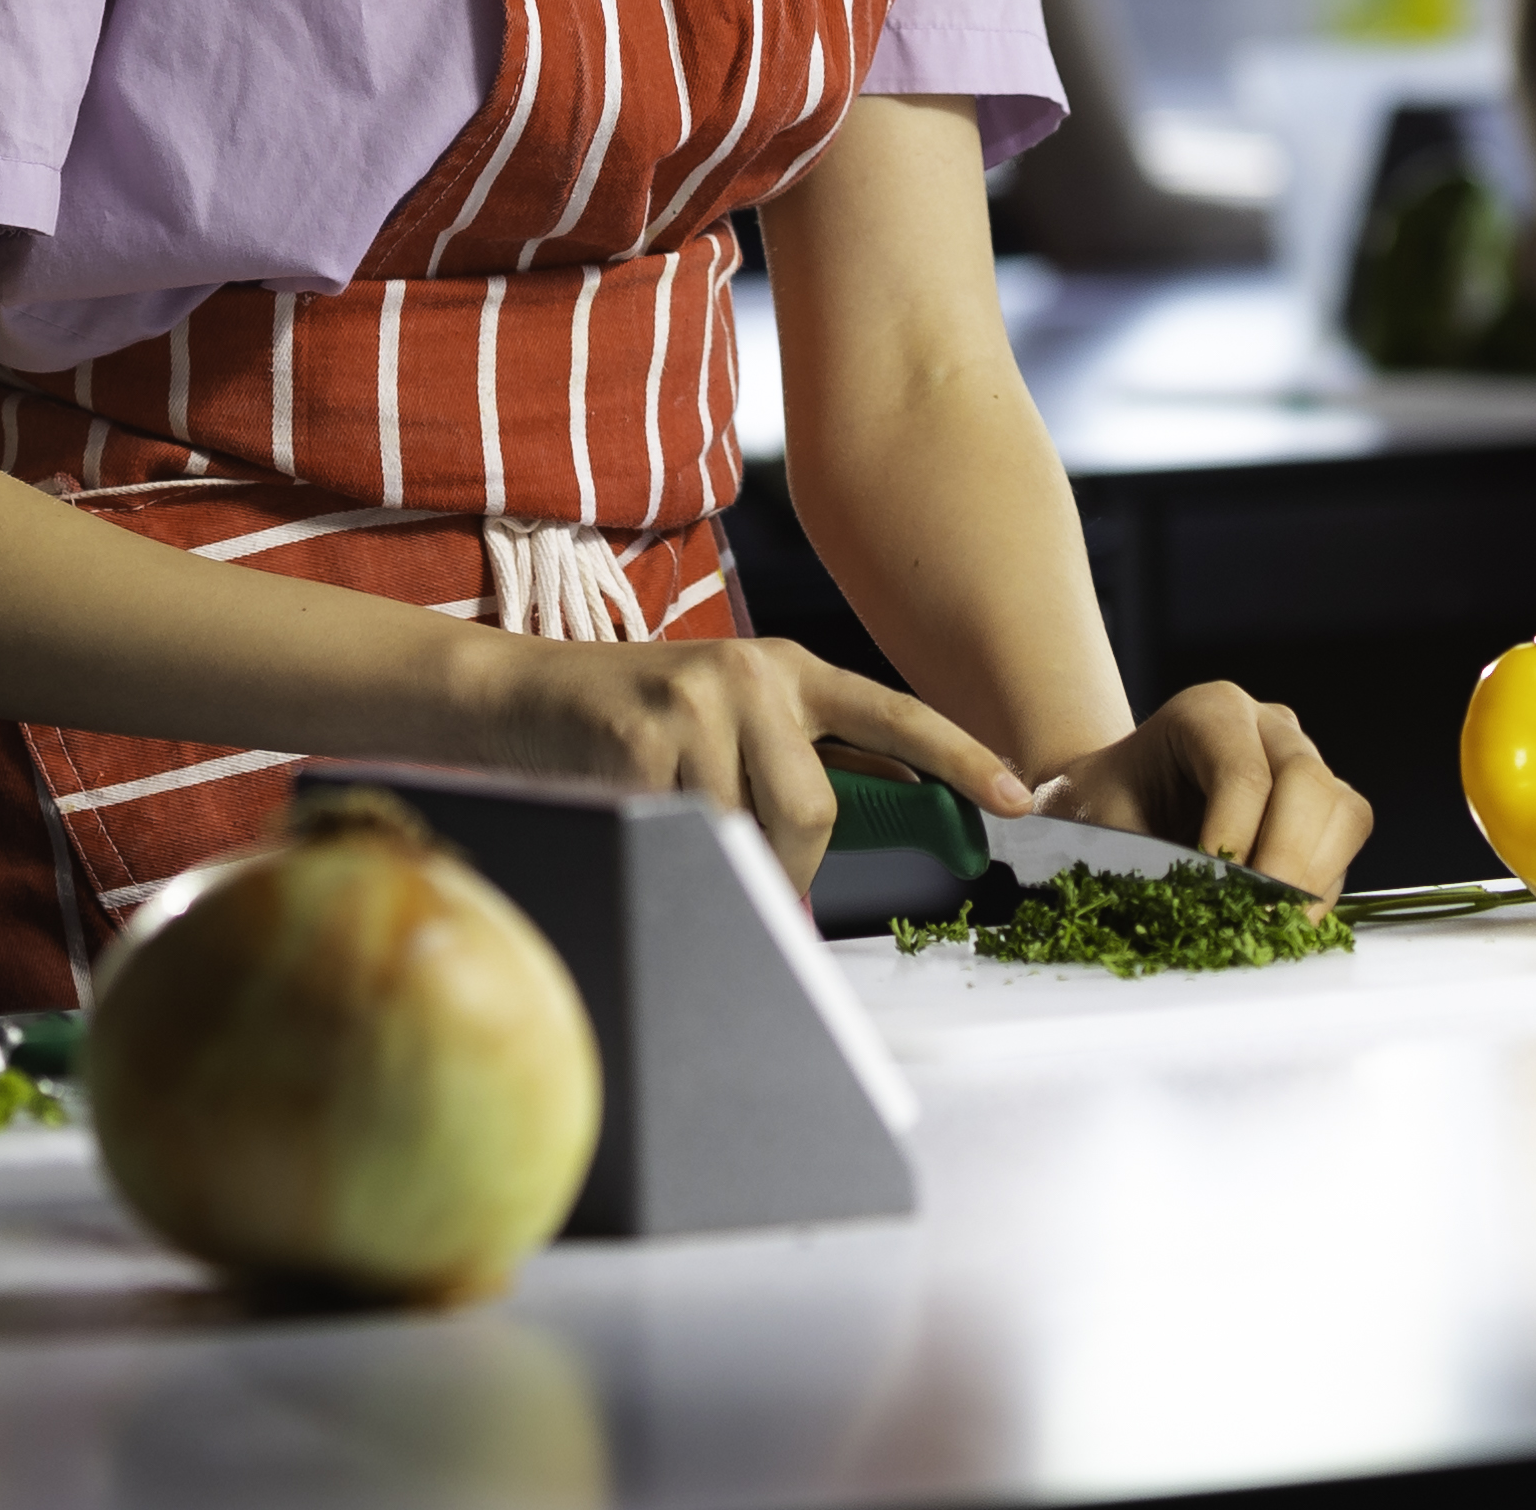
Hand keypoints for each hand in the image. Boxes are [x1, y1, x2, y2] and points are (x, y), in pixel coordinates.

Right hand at [460, 631, 1031, 889]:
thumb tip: (865, 826)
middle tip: (751, 866)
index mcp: (786, 668)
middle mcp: (751, 673)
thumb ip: (796, 759)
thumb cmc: (632, 721)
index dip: (958, 757)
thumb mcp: (728, 718)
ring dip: (726, 855)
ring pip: (755, 829)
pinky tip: (635, 801)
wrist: (518, 697)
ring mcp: (697, 699)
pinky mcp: (643, 736)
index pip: (891, 712)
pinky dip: (673, 841)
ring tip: (676, 814)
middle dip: (791, 860)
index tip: (1017, 797)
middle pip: (817, 807)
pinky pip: (692, 830)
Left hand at [1030, 683, 1374, 900]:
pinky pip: (1343, 846)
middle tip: (1257, 920)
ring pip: (1343, 811)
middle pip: (1308, 782)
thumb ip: (1142, 860)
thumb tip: (1191, 911)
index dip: (1236, 838)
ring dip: (1314, 877)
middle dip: (1287, 860)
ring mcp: (1302, 765)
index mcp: (1211, 711)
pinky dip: (1321, 890)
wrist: (1109, 803)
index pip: (1244, 772)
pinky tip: (1284, 924)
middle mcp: (1268, 728)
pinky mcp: (1319, 811)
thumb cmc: (1103, 806)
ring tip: (1272, 928)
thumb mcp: (1102, 824)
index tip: (1216, 892)